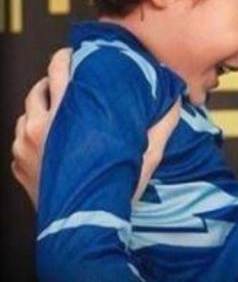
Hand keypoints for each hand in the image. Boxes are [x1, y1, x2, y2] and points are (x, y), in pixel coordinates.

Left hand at [11, 48, 181, 207]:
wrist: (84, 228)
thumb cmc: (115, 191)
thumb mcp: (145, 156)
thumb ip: (159, 126)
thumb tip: (174, 101)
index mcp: (70, 116)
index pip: (60, 71)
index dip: (68, 58)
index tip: (75, 54)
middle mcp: (41, 126)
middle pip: (40, 86)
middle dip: (53, 76)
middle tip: (66, 72)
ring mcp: (26, 146)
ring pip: (27, 111)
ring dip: (41, 104)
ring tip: (56, 105)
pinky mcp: (19, 164)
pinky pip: (21, 137)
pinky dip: (32, 132)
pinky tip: (48, 137)